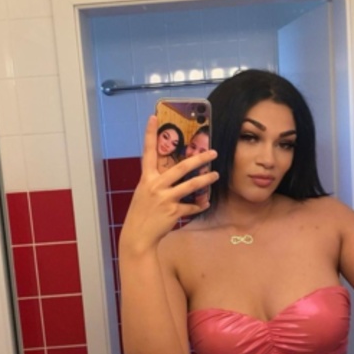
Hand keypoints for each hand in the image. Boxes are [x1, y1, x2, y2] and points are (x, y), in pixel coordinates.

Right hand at [120, 115, 218, 253]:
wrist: (138, 236)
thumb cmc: (141, 214)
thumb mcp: (144, 194)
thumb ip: (156, 182)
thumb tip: (173, 174)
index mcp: (146, 178)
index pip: (147, 152)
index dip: (149, 134)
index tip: (153, 117)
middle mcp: (155, 185)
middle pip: (181, 167)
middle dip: (199, 159)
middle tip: (212, 152)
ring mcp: (165, 198)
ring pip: (191, 185)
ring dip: (206, 180)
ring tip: (216, 174)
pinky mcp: (173, 211)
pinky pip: (191, 206)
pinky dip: (199, 205)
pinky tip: (205, 203)